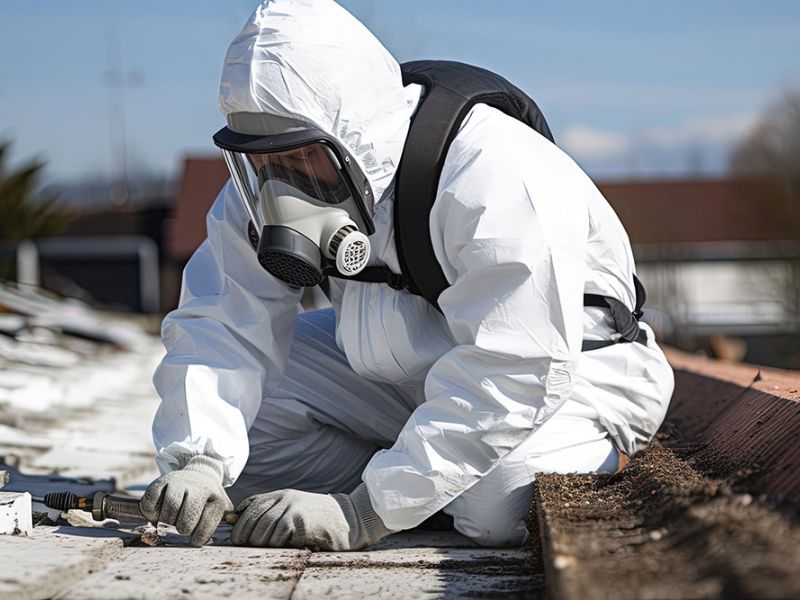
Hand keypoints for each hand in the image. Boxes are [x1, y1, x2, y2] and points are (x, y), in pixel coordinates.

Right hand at [139, 455, 232, 546]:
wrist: (197, 475)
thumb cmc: (205, 500)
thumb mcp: (217, 509)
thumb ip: (214, 526)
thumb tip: (204, 542)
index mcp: (216, 498)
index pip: (206, 526)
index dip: (198, 538)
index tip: (195, 540)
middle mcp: (198, 488)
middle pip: (186, 521)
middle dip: (182, 529)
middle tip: (182, 526)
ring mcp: (178, 482)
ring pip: (168, 513)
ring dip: (166, 523)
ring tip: (171, 519)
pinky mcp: (160, 481)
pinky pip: (149, 505)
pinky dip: (150, 514)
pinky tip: (159, 511)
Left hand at [231, 484, 391, 549]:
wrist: (349, 519)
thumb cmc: (318, 519)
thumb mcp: (293, 509)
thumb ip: (271, 512)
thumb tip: (237, 522)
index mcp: (281, 494)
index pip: (250, 507)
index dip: (240, 524)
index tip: (237, 540)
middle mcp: (285, 498)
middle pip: (254, 519)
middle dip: (246, 537)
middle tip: (247, 549)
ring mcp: (294, 509)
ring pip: (264, 530)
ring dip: (261, 544)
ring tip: (266, 551)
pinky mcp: (301, 522)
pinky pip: (279, 537)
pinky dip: (276, 545)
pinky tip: (284, 548)